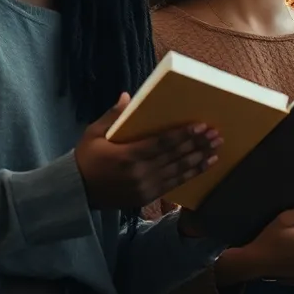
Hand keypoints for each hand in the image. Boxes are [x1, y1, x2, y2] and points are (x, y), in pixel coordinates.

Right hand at [74, 93, 221, 209]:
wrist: (76, 192)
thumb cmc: (86, 158)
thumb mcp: (93, 134)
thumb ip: (112, 116)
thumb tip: (127, 96)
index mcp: (127, 156)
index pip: (161, 144)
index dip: (183, 135)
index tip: (201, 126)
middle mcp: (139, 173)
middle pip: (174, 157)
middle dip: (197, 145)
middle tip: (216, 134)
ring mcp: (144, 188)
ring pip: (178, 171)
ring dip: (199, 159)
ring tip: (216, 148)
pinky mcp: (147, 198)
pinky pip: (174, 184)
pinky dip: (191, 174)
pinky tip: (205, 165)